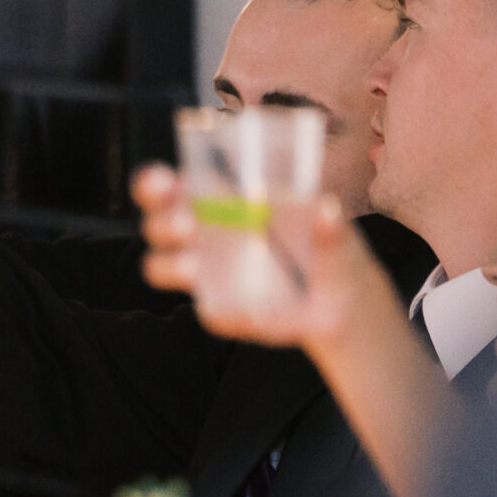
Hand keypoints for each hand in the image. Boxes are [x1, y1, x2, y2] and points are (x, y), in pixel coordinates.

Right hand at [135, 163, 389, 350]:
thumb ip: (331, 227)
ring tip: (195, 269)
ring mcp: (206, 275)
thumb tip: (327, 209)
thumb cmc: (327, 251)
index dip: (154, 184)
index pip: (169, 189)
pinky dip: (224, 314)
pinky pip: (210, 312)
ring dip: (171, 266)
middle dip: (161, 224)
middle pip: (157, 226)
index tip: (164, 182)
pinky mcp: (221, 310)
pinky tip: (253, 314)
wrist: (342, 304)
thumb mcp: (336, 233)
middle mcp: (202, 236)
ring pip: (162, 267)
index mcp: (218, 201)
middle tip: (187, 226)